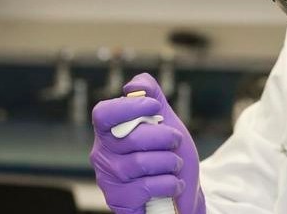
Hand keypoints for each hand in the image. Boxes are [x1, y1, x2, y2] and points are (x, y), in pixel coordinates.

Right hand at [90, 73, 205, 213]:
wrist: (184, 194)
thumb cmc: (170, 156)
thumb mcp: (167, 122)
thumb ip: (153, 96)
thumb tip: (133, 85)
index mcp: (110, 132)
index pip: (103, 114)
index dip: (129, 107)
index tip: (154, 107)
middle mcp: (102, 155)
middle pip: (129, 138)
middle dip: (163, 137)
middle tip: (175, 142)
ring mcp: (108, 180)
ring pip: (139, 163)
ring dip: (169, 162)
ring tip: (175, 165)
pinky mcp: (118, 201)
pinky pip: (145, 188)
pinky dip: (168, 184)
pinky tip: (173, 185)